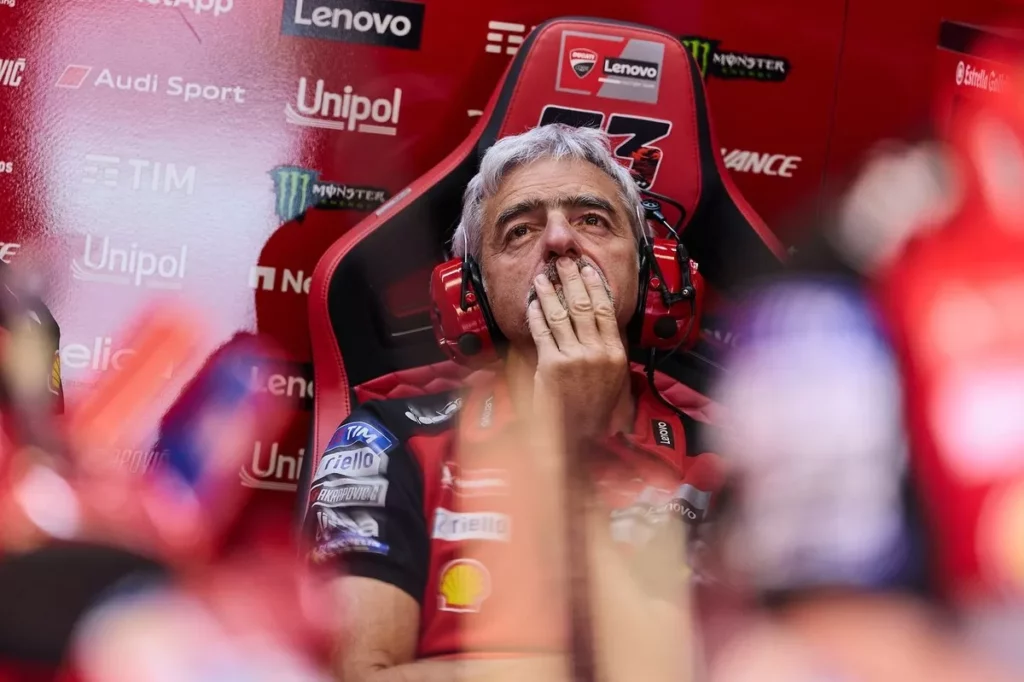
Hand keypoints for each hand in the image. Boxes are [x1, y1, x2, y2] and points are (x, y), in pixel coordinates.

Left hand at [527, 257, 629, 442]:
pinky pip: (543, 332)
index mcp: (614, 354)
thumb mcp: (612, 381)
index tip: (588, 270)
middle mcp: (597, 353)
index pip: (605, 310)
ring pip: (560, 315)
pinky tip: (532, 306)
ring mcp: (574, 358)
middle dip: (571, 280)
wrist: (578, 438)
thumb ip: (605, 353)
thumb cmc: (593, 412)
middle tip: (563, 263)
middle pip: (583, 306)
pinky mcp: (552, 366)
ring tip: (542, 279)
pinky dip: (536, 316)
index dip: (595, 287)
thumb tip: (598, 326)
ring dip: (549, 293)